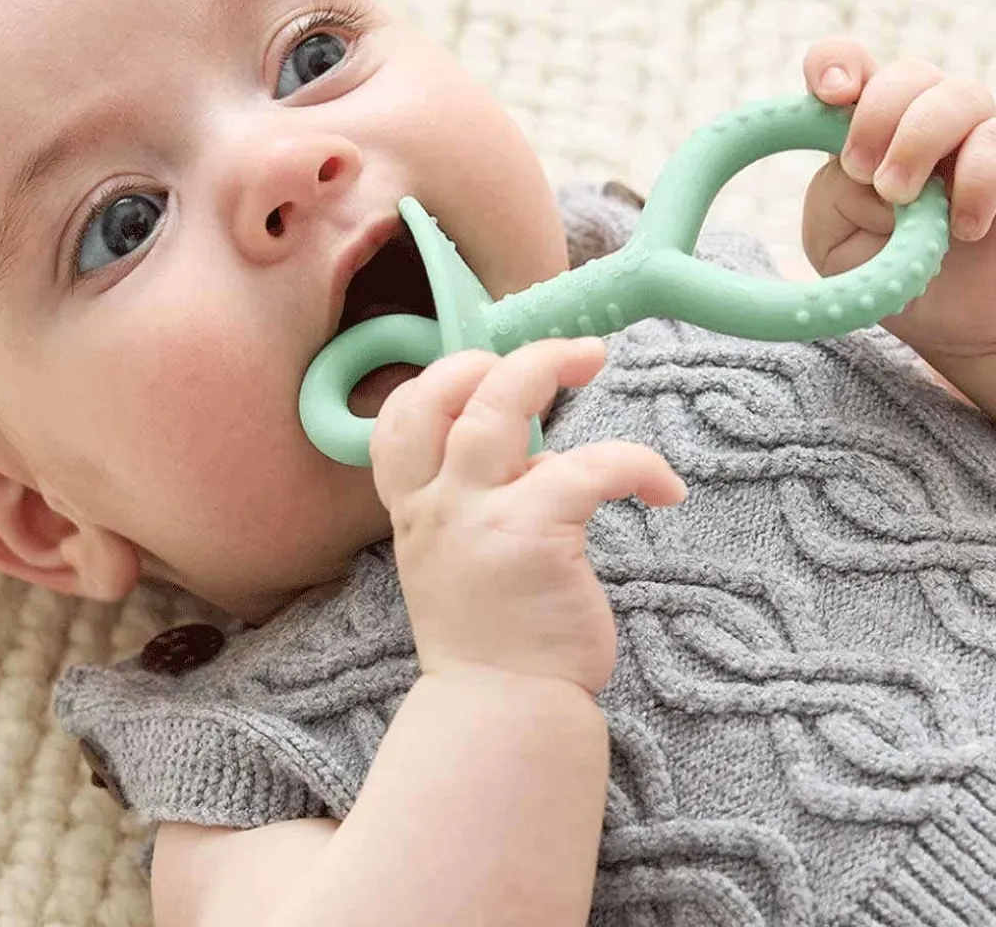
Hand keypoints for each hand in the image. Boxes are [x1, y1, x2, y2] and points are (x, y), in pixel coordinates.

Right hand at [370, 338, 685, 696]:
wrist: (500, 708)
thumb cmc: (489, 630)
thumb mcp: (454, 554)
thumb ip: (478, 495)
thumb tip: (538, 452)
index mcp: (414, 505)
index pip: (399, 417)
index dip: (440, 378)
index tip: (488, 371)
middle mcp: (435, 502)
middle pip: (443, 394)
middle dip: (498, 356)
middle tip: (557, 357)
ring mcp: (479, 517)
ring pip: (497, 407)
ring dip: (546, 366)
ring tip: (591, 358)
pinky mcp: (535, 537)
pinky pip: (590, 467)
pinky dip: (639, 463)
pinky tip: (665, 489)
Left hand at [800, 37, 995, 367]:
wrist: (954, 323)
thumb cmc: (889, 274)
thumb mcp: (835, 240)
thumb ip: (832, 193)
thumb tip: (864, 166)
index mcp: (867, 130)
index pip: (848, 69)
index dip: (835, 64)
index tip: (831, 94)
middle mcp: (923, 120)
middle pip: (906, 74)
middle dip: (877, 116)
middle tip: (866, 174)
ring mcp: (978, 135)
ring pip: (958, 95)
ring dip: (920, 142)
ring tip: (904, 201)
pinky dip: (978, 179)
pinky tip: (964, 226)